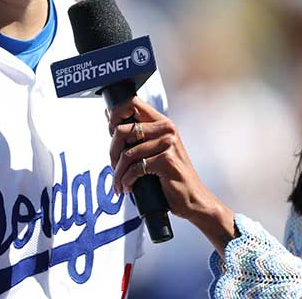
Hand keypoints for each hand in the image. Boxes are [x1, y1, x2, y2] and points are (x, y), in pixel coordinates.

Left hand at [108, 96, 236, 253]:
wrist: (193, 198)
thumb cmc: (172, 176)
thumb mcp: (155, 149)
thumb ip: (134, 133)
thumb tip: (108, 113)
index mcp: (162, 122)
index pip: (131, 104)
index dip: (114, 117)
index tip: (111, 135)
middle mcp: (167, 129)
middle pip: (122, 130)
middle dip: (112, 152)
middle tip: (114, 167)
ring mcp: (168, 144)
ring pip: (127, 154)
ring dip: (118, 173)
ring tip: (120, 183)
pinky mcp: (166, 160)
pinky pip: (135, 169)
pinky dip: (127, 181)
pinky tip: (129, 187)